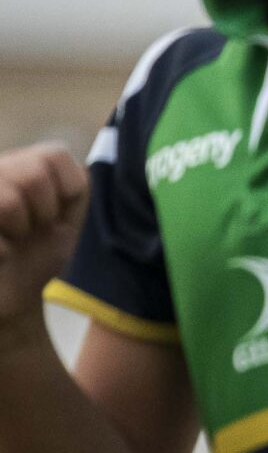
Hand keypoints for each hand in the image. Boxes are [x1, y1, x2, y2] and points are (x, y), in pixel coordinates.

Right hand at [0, 144, 87, 351]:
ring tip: (10, 238)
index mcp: (15, 164)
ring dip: (20, 229)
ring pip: (8, 199)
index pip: (55, 154)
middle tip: (28, 230)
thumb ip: (75, 184)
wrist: (9, 298)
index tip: (52, 215)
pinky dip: (3, 250)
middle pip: (33, 172)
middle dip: (43, 211)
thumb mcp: (66, 218)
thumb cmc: (36, 255)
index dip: (65, 191)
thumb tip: (72, 164)